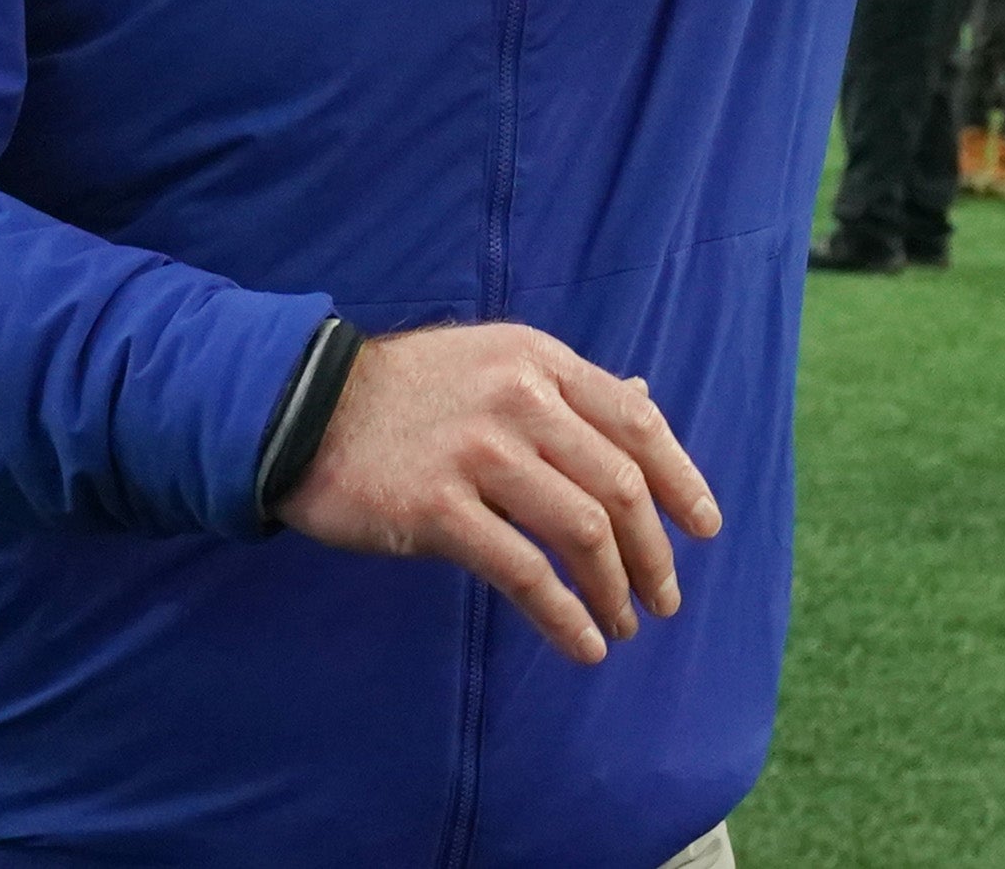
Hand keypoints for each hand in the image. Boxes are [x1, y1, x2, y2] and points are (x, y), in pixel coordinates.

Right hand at [279, 322, 721, 667]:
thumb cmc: (408, 391)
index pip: (636, 422)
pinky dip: (564, 614)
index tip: (704, 527)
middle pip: (619, 483)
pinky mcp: (437, 508)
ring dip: (615, 588)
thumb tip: (645, 397)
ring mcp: (479, 453)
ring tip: (625, 623)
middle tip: (665, 595)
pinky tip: (582, 643)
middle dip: (654, 549)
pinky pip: (522, 571)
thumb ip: (568, 388)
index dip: (681, 478)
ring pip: (581, 529)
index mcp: (541, 362)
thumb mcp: (496, 362)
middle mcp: (520, 400)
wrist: (300, 407)